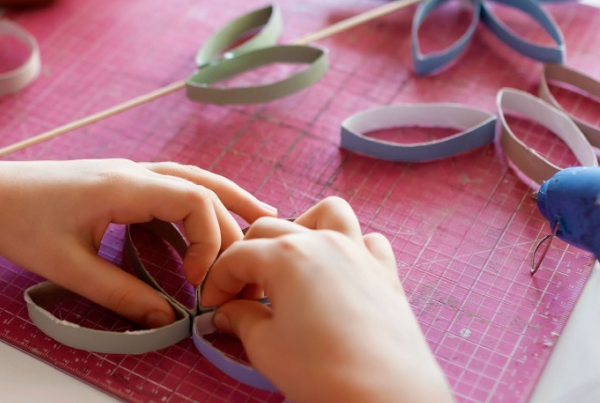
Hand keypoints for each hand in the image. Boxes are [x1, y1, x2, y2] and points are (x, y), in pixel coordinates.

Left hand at [0, 159, 275, 328]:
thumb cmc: (19, 223)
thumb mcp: (69, 267)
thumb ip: (121, 296)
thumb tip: (168, 320)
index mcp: (124, 185)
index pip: (194, 199)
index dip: (209, 239)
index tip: (196, 278)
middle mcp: (133, 171)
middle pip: (202, 184)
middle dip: (233, 218)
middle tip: (253, 256)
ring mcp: (126, 173)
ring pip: (190, 179)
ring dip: (224, 200)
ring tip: (259, 220)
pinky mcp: (118, 181)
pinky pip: (171, 185)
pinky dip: (198, 200)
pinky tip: (206, 221)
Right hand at [200, 198, 451, 402]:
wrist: (385, 395)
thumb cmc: (325, 373)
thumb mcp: (265, 347)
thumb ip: (241, 320)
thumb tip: (229, 312)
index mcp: (286, 255)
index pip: (236, 256)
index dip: (217, 282)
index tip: (213, 306)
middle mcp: (323, 242)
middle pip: (270, 230)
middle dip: (248, 258)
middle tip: (241, 296)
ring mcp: (358, 252)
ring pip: (326, 214)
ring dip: (301, 228)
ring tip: (290, 263)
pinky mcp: (385, 271)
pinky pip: (366, 240)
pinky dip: (349, 245)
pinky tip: (336, 274)